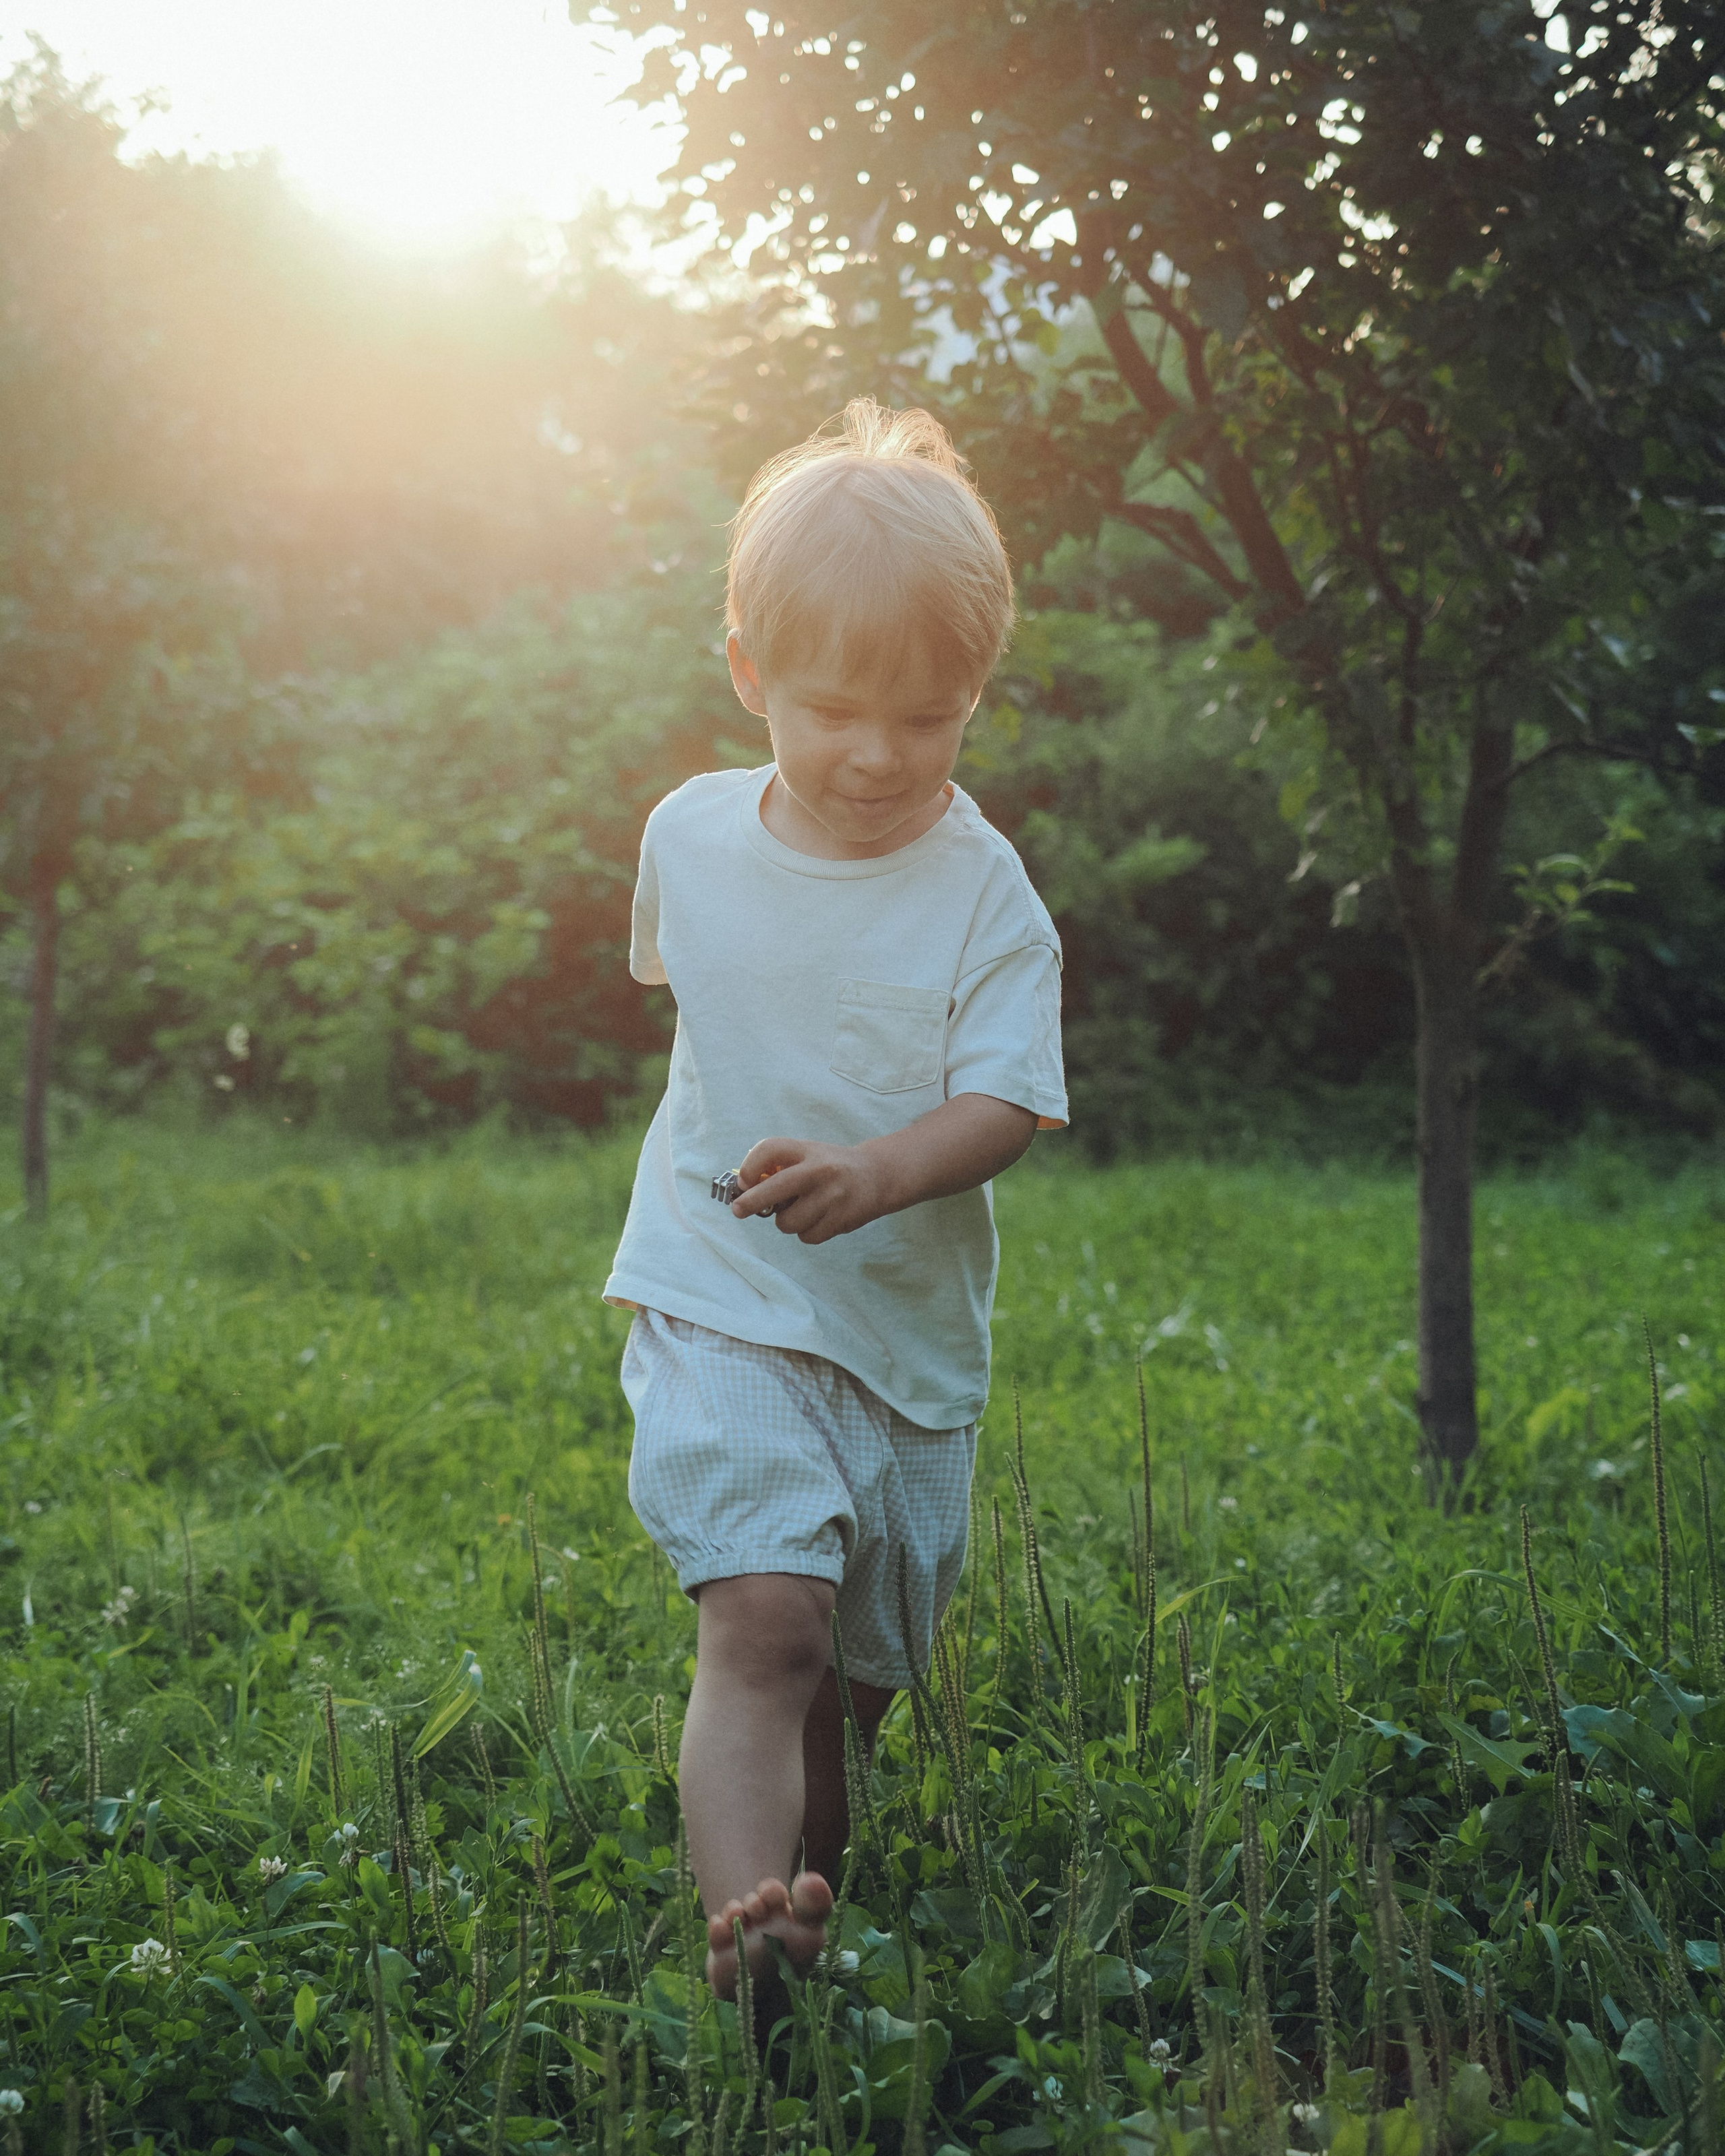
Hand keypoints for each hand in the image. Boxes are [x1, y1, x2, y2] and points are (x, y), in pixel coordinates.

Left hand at [730, 1136, 889, 1244]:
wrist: (877, 1176)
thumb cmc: (831, 1167)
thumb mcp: (807, 1155)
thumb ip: (780, 1167)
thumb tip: (746, 1191)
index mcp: (807, 1150)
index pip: (769, 1149)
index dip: (749, 1167)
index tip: (744, 1182)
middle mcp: (819, 1171)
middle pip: (773, 1189)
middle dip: (750, 1203)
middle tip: (738, 1210)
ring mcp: (831, 1197)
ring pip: (787, 1222)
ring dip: (787, 1221)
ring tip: (803, 1210)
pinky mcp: (841, 1220)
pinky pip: (806, 1236)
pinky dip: (806, 1231)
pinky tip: (819, 1218)